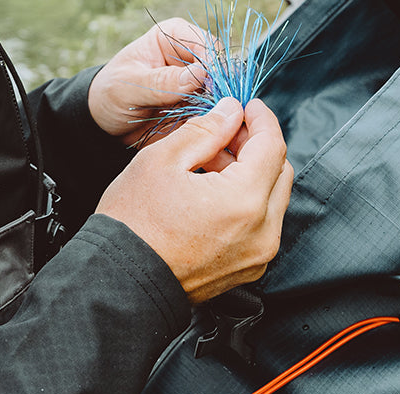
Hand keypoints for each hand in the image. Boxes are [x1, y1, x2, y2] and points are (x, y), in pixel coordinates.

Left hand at [89, 18, 213, 145]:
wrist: (104, 122)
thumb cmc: (110, 93)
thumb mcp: (129, 86)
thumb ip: (162, 81)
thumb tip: (200, 74)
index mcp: (173, 37)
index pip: (207, 45)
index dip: (214, 67)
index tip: (211, 88)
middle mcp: (190, 58)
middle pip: (222, 71)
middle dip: (222, 93)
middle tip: (216, 114)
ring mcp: (197, 85)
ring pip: (224, 96)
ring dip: (220, 113)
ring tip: (213, 128)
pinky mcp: (199, 108)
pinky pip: (217, 117)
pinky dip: (216, 126)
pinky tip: (210, 136)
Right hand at [95, 98, 293, 303]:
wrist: (119, 281)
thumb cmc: (133, 225)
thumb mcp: (162, 160)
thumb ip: (205, 130)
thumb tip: (230, 112)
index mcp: (244, 201)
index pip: (273, 145)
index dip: (261, 118)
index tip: (246, 106)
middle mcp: (262, 232)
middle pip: (280, 172)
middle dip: (257, 145)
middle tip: (227, 131)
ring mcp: (257, 255)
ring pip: (273, 199)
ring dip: (252, 174)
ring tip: (212, 161)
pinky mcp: (248, 269)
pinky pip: (261, 225)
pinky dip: (246, 202)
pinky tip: (213, 191)